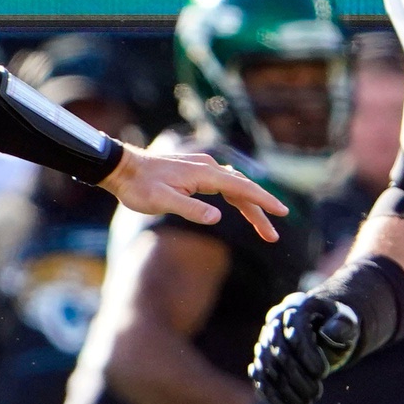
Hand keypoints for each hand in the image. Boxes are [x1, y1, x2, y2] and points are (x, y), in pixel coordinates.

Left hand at [103, 145, 288, 243]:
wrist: (122, 168)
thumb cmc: (139, 187)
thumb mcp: (162, 201)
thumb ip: (190, 209)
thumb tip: (217, 218)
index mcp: (205, 174)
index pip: (243, 189)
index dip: (264, 202)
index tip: (281, 212)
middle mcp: (208, 167)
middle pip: (243, 190)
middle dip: (260, 212)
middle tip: (273, 236)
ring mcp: (201, 168)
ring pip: (235, 187)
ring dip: (250, 206)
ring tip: (263, 227)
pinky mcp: (194, 172)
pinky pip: (224, 184)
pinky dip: (237, 196)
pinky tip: (240, 204)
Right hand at [251, 293, 360, 403]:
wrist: (320, 324)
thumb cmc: (336, 323)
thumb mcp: (347, 319)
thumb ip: (343, 324)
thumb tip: (330, 334)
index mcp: (296, 308)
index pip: (296, 333)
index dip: (307, 354)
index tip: (322, 374)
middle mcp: (276, 323)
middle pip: (280, 352)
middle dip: (297, 376)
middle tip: (315, 395)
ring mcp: (265, 341)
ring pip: (268, 367)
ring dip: (285, 388)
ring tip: (305, 403)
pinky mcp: (263, 358)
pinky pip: (260, 377)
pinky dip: (269, 394)